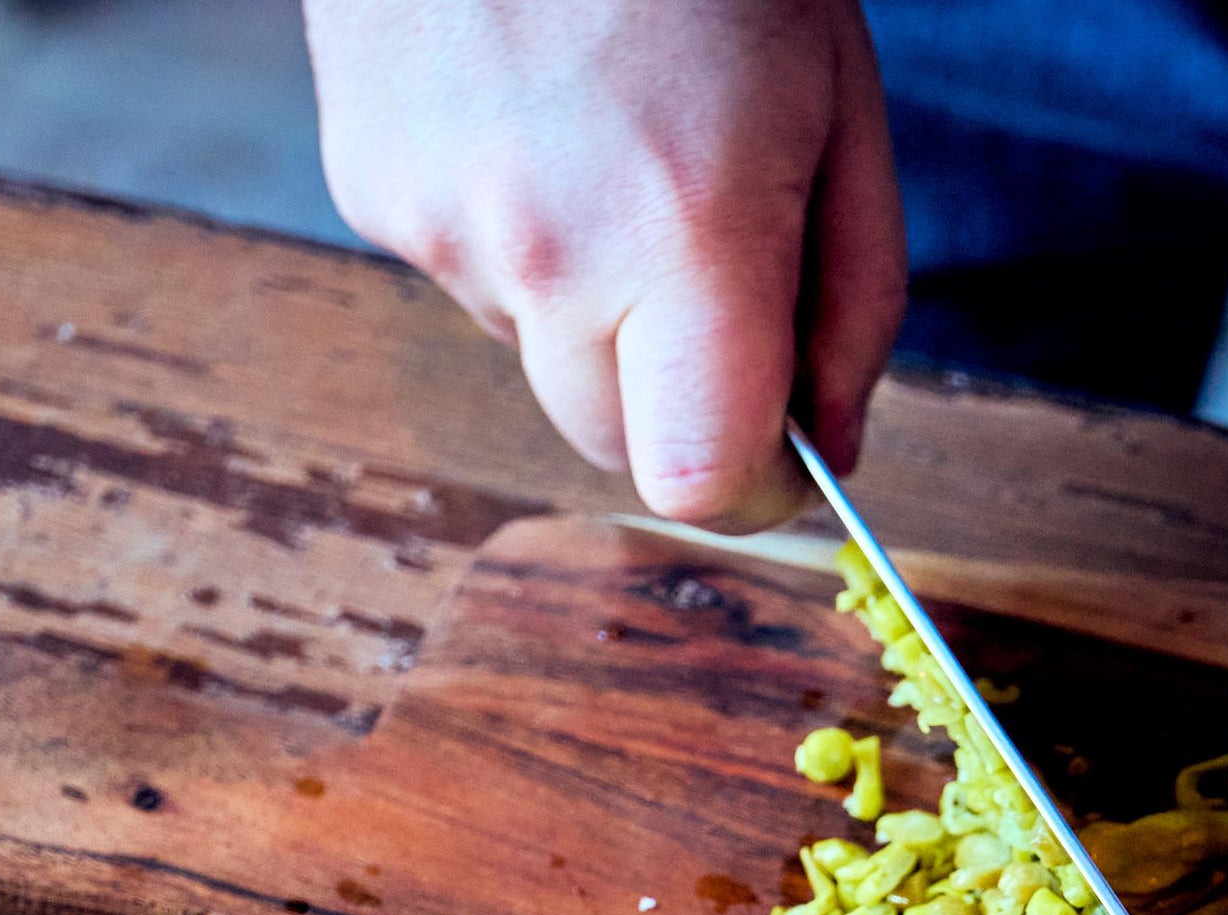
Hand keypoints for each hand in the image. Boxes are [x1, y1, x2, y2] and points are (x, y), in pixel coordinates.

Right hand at [304, 0, 905, 529]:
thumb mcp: (840, 108)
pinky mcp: (373, 192)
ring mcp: (439, 226)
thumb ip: (854, 304)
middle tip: (719, 288)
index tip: (783, 459)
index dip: (754, 493)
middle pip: (616, 447)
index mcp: (684, 233)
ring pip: (545, 361)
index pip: (700, 482)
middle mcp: (544, 253)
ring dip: (599, 312)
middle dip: (679, 406)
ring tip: (618, 159)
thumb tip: (827, 446)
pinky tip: (543, 130)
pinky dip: (525, 245)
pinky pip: (476, 283)